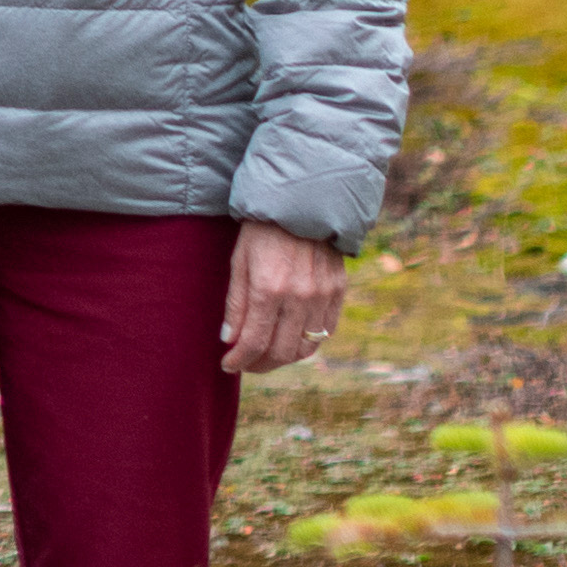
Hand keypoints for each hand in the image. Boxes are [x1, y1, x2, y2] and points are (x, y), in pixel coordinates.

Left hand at [225, 225, 347, 375]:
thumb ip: (235, 304)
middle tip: (247, 363)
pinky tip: (292, 339)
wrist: (301, 201)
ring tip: (267, 355)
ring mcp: (323, 296)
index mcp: (269, 289)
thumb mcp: (239, 262)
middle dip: (260, 364)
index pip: (254, 342)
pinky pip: (326, 331)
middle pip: (281, 352)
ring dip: (284, 358)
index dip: (239, 360)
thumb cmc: (262, 230)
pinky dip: (308, 342)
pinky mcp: (338, 291)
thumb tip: (229, 340)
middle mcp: (299, 297)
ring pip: (306, 348)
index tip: (228, 365)